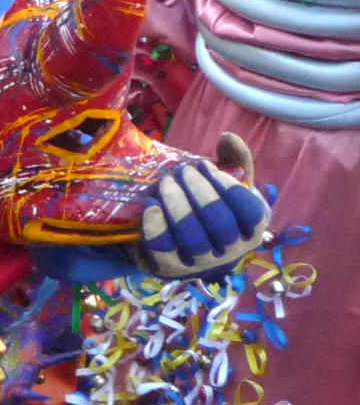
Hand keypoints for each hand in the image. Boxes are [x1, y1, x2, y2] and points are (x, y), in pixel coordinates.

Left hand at [139, 155, 268, 279]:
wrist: (180, 244)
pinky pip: (163, 248)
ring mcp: (201, 263)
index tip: (207, 167)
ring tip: (166, 182)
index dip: (227, 186)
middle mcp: (232, 252)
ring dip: (176, 204)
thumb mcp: (228, 186)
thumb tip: (228, 137)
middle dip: (198, 191)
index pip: (249, 212)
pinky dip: (155, 223)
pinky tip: (151, 204)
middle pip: (219, 224)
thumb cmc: (210, 210)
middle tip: (182, 171)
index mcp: (253, 231)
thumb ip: (235, 161)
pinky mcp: (171, 267)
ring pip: (192, 237)